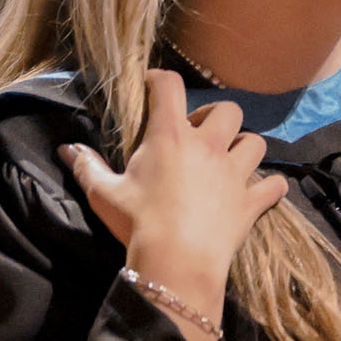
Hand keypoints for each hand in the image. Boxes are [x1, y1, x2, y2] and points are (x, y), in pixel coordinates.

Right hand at [59, 71, 288, 340]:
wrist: (176, 261)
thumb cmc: (137, 222)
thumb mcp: (104, 194)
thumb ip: (87, 167)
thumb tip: (66, 149)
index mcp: (170, 136)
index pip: (169, 86)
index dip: (160, 79)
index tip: (154, 86)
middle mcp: (209, 146)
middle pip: (227, 109)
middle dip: (215, 116)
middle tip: (198, 134)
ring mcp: (235, 173)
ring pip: (255, 142)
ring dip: (244, 146)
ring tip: (228, 160)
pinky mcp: (251, 201)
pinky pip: (274, 185)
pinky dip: (270, 187)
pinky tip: (259, 192)